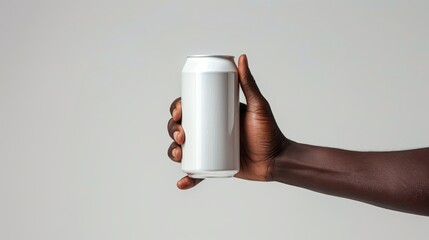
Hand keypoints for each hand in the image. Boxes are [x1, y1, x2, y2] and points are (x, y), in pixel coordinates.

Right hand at [167, 54, 286, 188]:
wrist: (277, 160)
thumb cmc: (269, 131)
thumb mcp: (258, 106)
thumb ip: (250, 83)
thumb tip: (241, 57)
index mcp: (213, 114)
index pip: (189, 108)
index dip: (176, 109)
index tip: (178, 111)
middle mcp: (207, 131)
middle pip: (180, 127)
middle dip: (173, 130)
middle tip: (182, 135)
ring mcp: (209, 150)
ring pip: (182, 149)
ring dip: (173, 152)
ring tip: (180, 154)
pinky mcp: (213, 167)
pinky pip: (196, 173)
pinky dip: (187, 179)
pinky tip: (182, 182)